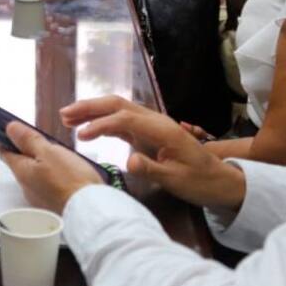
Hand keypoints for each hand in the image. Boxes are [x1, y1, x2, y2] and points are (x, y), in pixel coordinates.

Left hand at [0, 122, 103, 213]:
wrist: (90, 209)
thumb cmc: (70, 181)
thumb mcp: (48, 152)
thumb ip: (28, 140)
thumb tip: (10, 128)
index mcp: (22, 172)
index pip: (5, 152)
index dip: (5, 139)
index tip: (10, 130)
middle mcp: (27, 187)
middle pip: (21, 163)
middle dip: (27, 150)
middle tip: (40, 139)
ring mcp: (39, 197)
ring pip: (36, 174)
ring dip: (42, 163)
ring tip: (58, 154)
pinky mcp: (53, 203)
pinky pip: (48, 185)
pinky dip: (53, 175)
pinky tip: (66, 171)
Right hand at [62, 96, 245, 210]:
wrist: (220, 180)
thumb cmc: (200, 180)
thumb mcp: (178, 180)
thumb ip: (152, 169)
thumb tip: (128, 161)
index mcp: (162, 129)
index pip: (125, 119)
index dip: (101, 124)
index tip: (81, 135)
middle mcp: (155, 121)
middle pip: (118, 105)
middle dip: (90, 107)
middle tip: (64, 114)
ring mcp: (151, 125)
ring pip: (118, 109)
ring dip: (93, 110)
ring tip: (67, 116)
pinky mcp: (148, 133)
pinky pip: (121, 120)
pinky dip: (102, 121)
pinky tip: (87, 127)